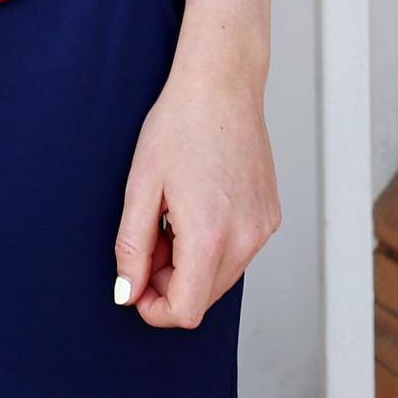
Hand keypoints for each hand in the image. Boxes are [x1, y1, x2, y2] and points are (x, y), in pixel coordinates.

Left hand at [112, 35, 279, 329]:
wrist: (222, 86)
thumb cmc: (178, 126)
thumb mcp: (140, 187)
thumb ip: (131, 248)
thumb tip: (127, 294)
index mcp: (211, 236)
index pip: (186, 311)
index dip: (153, 308)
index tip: (133, 285)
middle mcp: (246, 240)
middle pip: (203, 297)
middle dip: (168, 282)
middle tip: (147, 236)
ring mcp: (263, 229)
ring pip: (221, 278)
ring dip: (189, 264)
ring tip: (170, 216)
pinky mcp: (270, 218)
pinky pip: (237, 253)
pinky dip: (211, 246)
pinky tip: (194, 207)